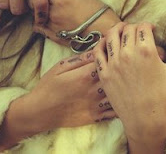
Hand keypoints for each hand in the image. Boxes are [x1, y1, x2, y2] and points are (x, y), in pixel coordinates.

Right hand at [0, 50, 115, 151]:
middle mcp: (93, 90)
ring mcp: (96, 104)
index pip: (108, 59)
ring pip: (119, 93)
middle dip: (122, 67)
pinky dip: (121, 103)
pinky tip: (122, 96)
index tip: (115, 49)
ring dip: (123, 85)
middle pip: (117, 75)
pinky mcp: (96, 116)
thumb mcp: (60, 67)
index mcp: (85, 75)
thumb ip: (80, 59)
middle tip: (124, 62)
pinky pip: (114, 111)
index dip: (113, 53)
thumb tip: (97, 49)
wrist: (40, 112)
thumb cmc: (48, 87)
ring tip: (126, 79)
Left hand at [31, 0, 120, 44]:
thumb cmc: (93, 9)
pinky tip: (46, 20)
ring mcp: (50, 24)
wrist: (101, 30)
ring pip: (33, 14)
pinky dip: (38, 22)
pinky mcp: (51, 35)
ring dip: (36, 10)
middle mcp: (51, 11)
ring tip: (45, 8)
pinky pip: (37, 26)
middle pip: (30, 2)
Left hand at [95, 23, 165, 153]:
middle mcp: (128, 54)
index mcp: (147, 51)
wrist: (145, 119)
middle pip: (127, 29)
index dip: (148, 25)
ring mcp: (114, 63)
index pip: (143, 26)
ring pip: (111, 35)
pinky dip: (101, 43)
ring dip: (117, 30)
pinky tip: (107, 43)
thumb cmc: (163, 96)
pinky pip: (98, 51)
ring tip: (122, 32)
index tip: (151, 30)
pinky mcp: (104, 73)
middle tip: (138, 32)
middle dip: (134, 27)